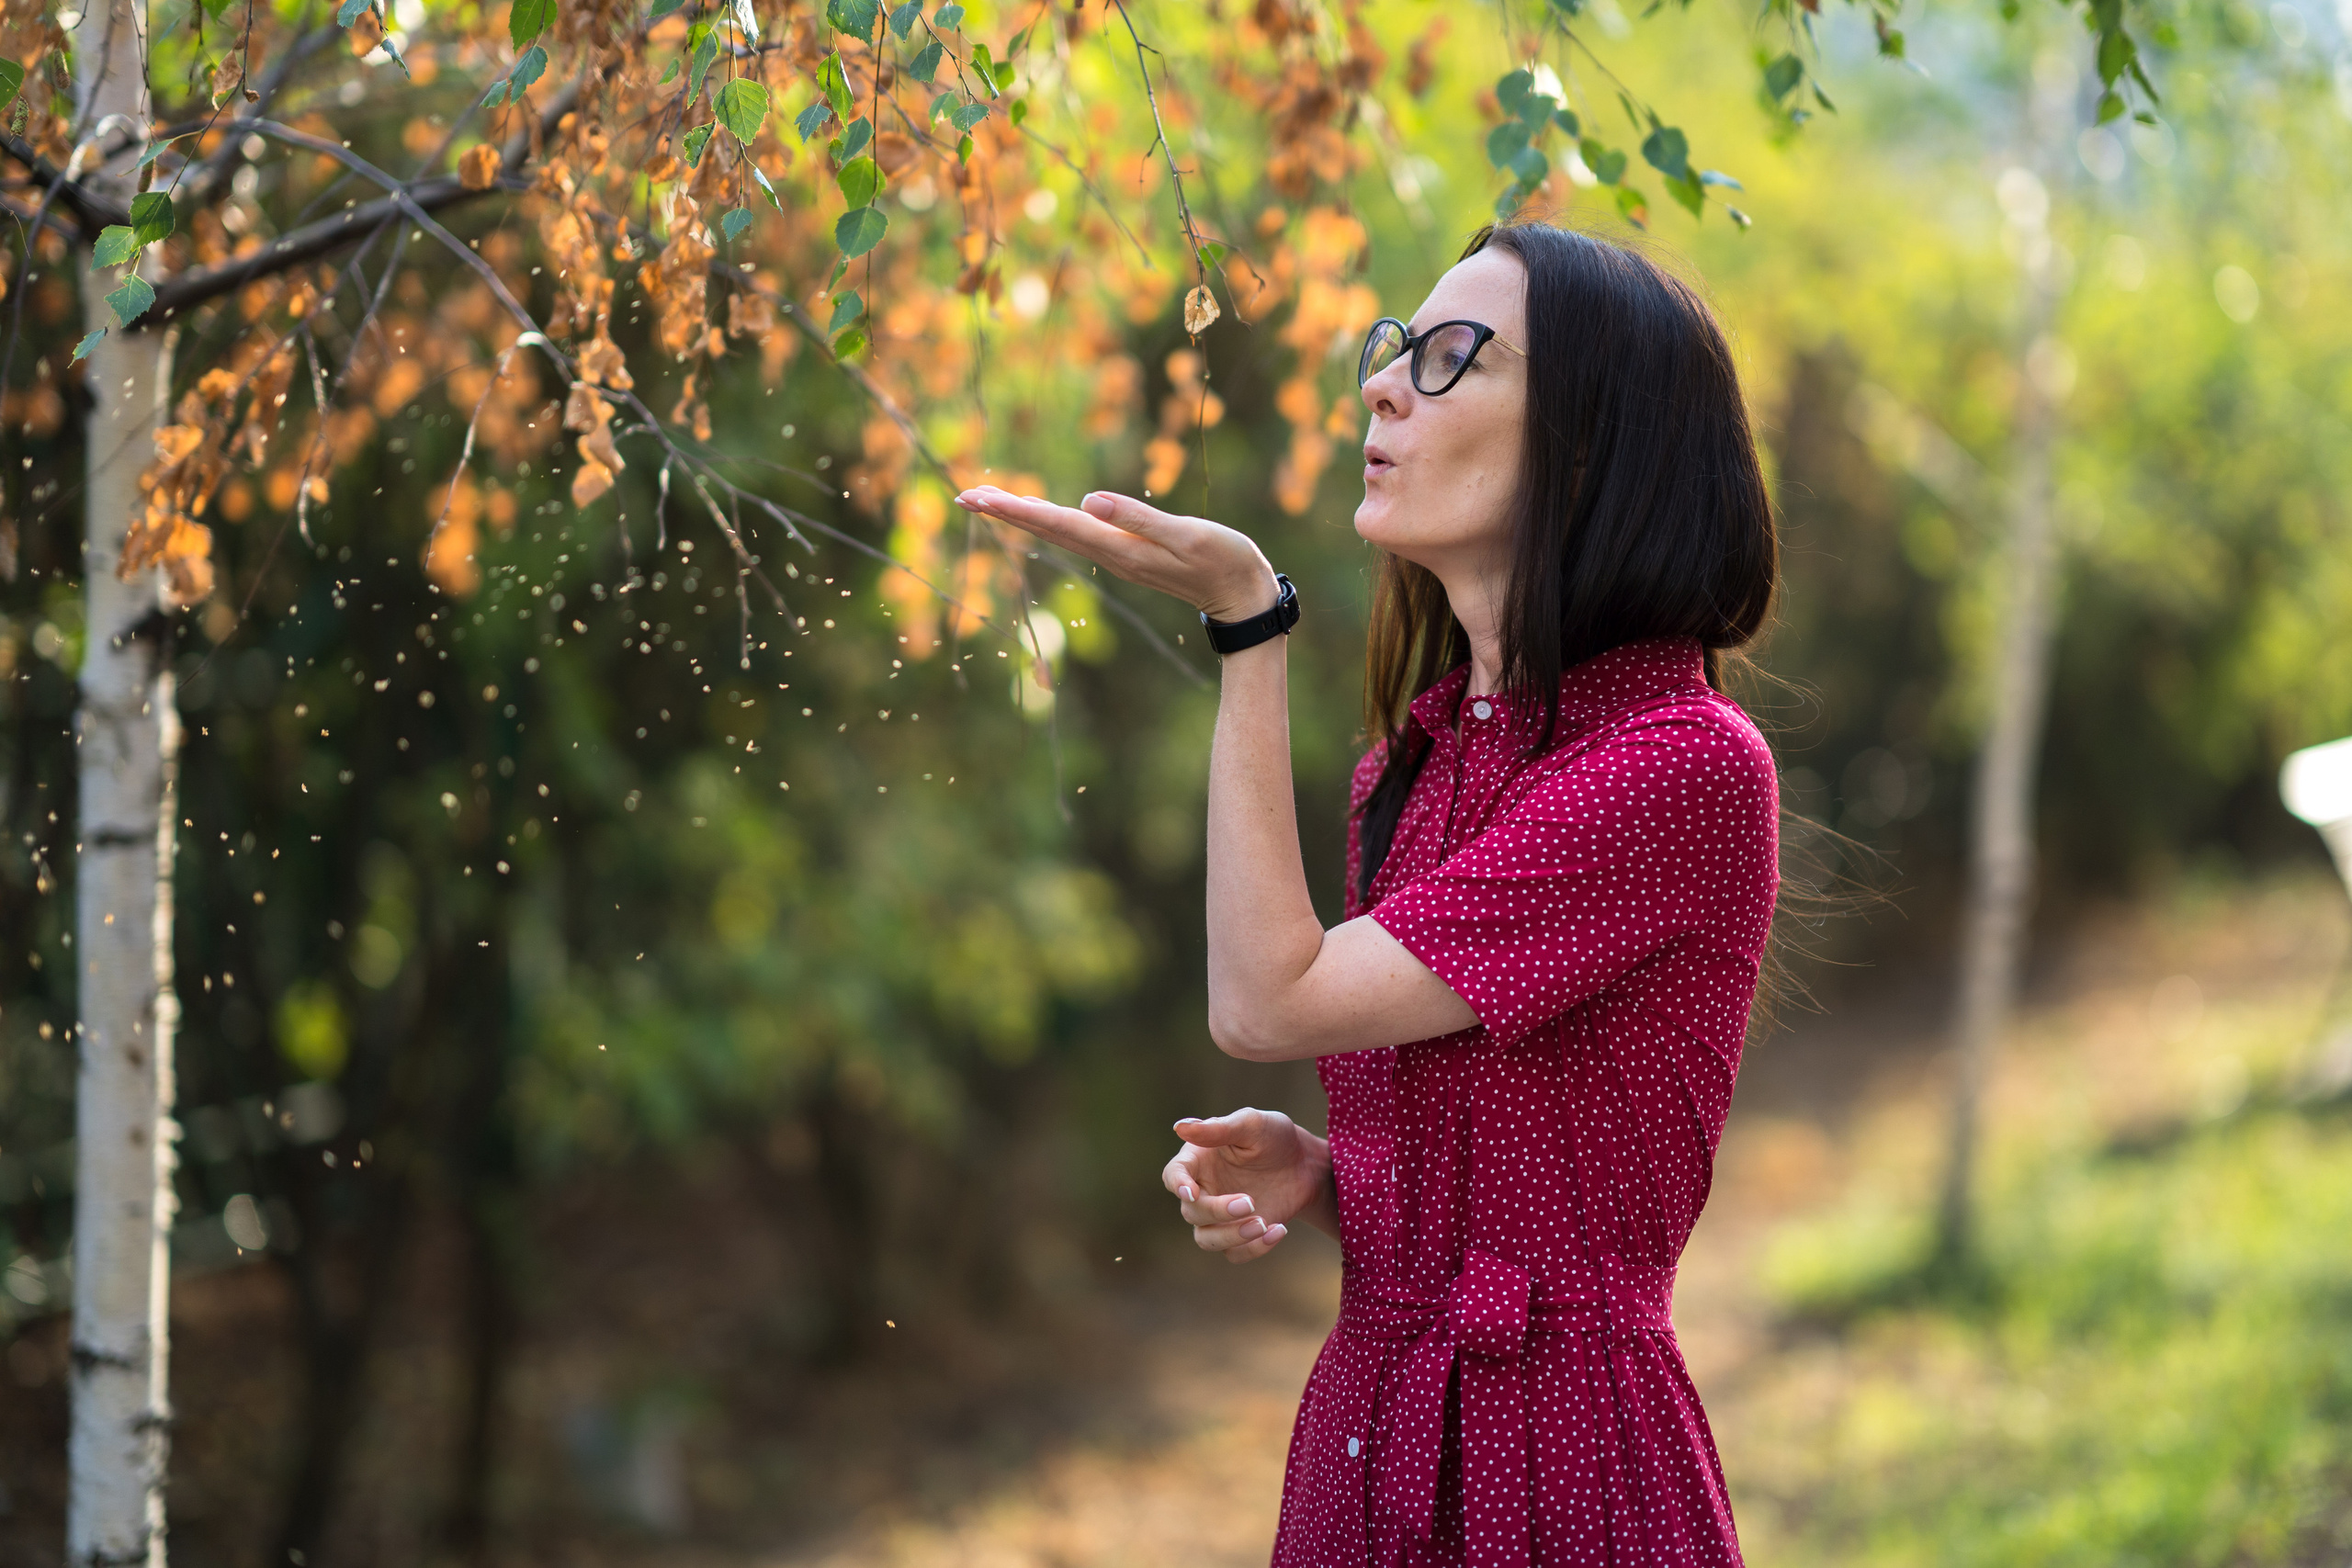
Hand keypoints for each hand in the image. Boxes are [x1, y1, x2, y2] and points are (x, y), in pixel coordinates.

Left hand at [953, 486, 1280, 623]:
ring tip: (988, 501)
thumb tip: (1089, 501)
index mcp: (1119, 549)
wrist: (1243, 597)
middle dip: (1005, 512)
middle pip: (1048, 530)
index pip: (1057, 524)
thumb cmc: (1224, 561)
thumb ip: (1140, 518)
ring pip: (1059, 532)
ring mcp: (1118, 557)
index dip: (1015, 510)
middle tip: (963, 495)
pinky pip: (1076, 535)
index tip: (978, 497)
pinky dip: (1049, 521)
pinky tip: (1037, 515)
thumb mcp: (1187, 536)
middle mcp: (1111, 555)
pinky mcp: (1128, 555)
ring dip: (1022, 517)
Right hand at [1160, 1108, 1333, 1263]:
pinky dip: (1255, 1248)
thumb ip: (1219, 1128)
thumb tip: (1180, 1127)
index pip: (1174, 1175)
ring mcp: (1219, 1216)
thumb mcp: (1251, 1125)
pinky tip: (1279, 1229)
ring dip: (1231, 1237)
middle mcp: (1203, 1190)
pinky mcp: (1240, 1235)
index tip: (1191, 1192)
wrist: (1305, 1164)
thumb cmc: (1274, 1137)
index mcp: (1199, 1160)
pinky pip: (1235, 1254)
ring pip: (1206, 1239)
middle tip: (1250, 1202)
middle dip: (1218, 1211)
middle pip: (1192, 1212)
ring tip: (1263, 1223)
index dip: (1178, 1185)